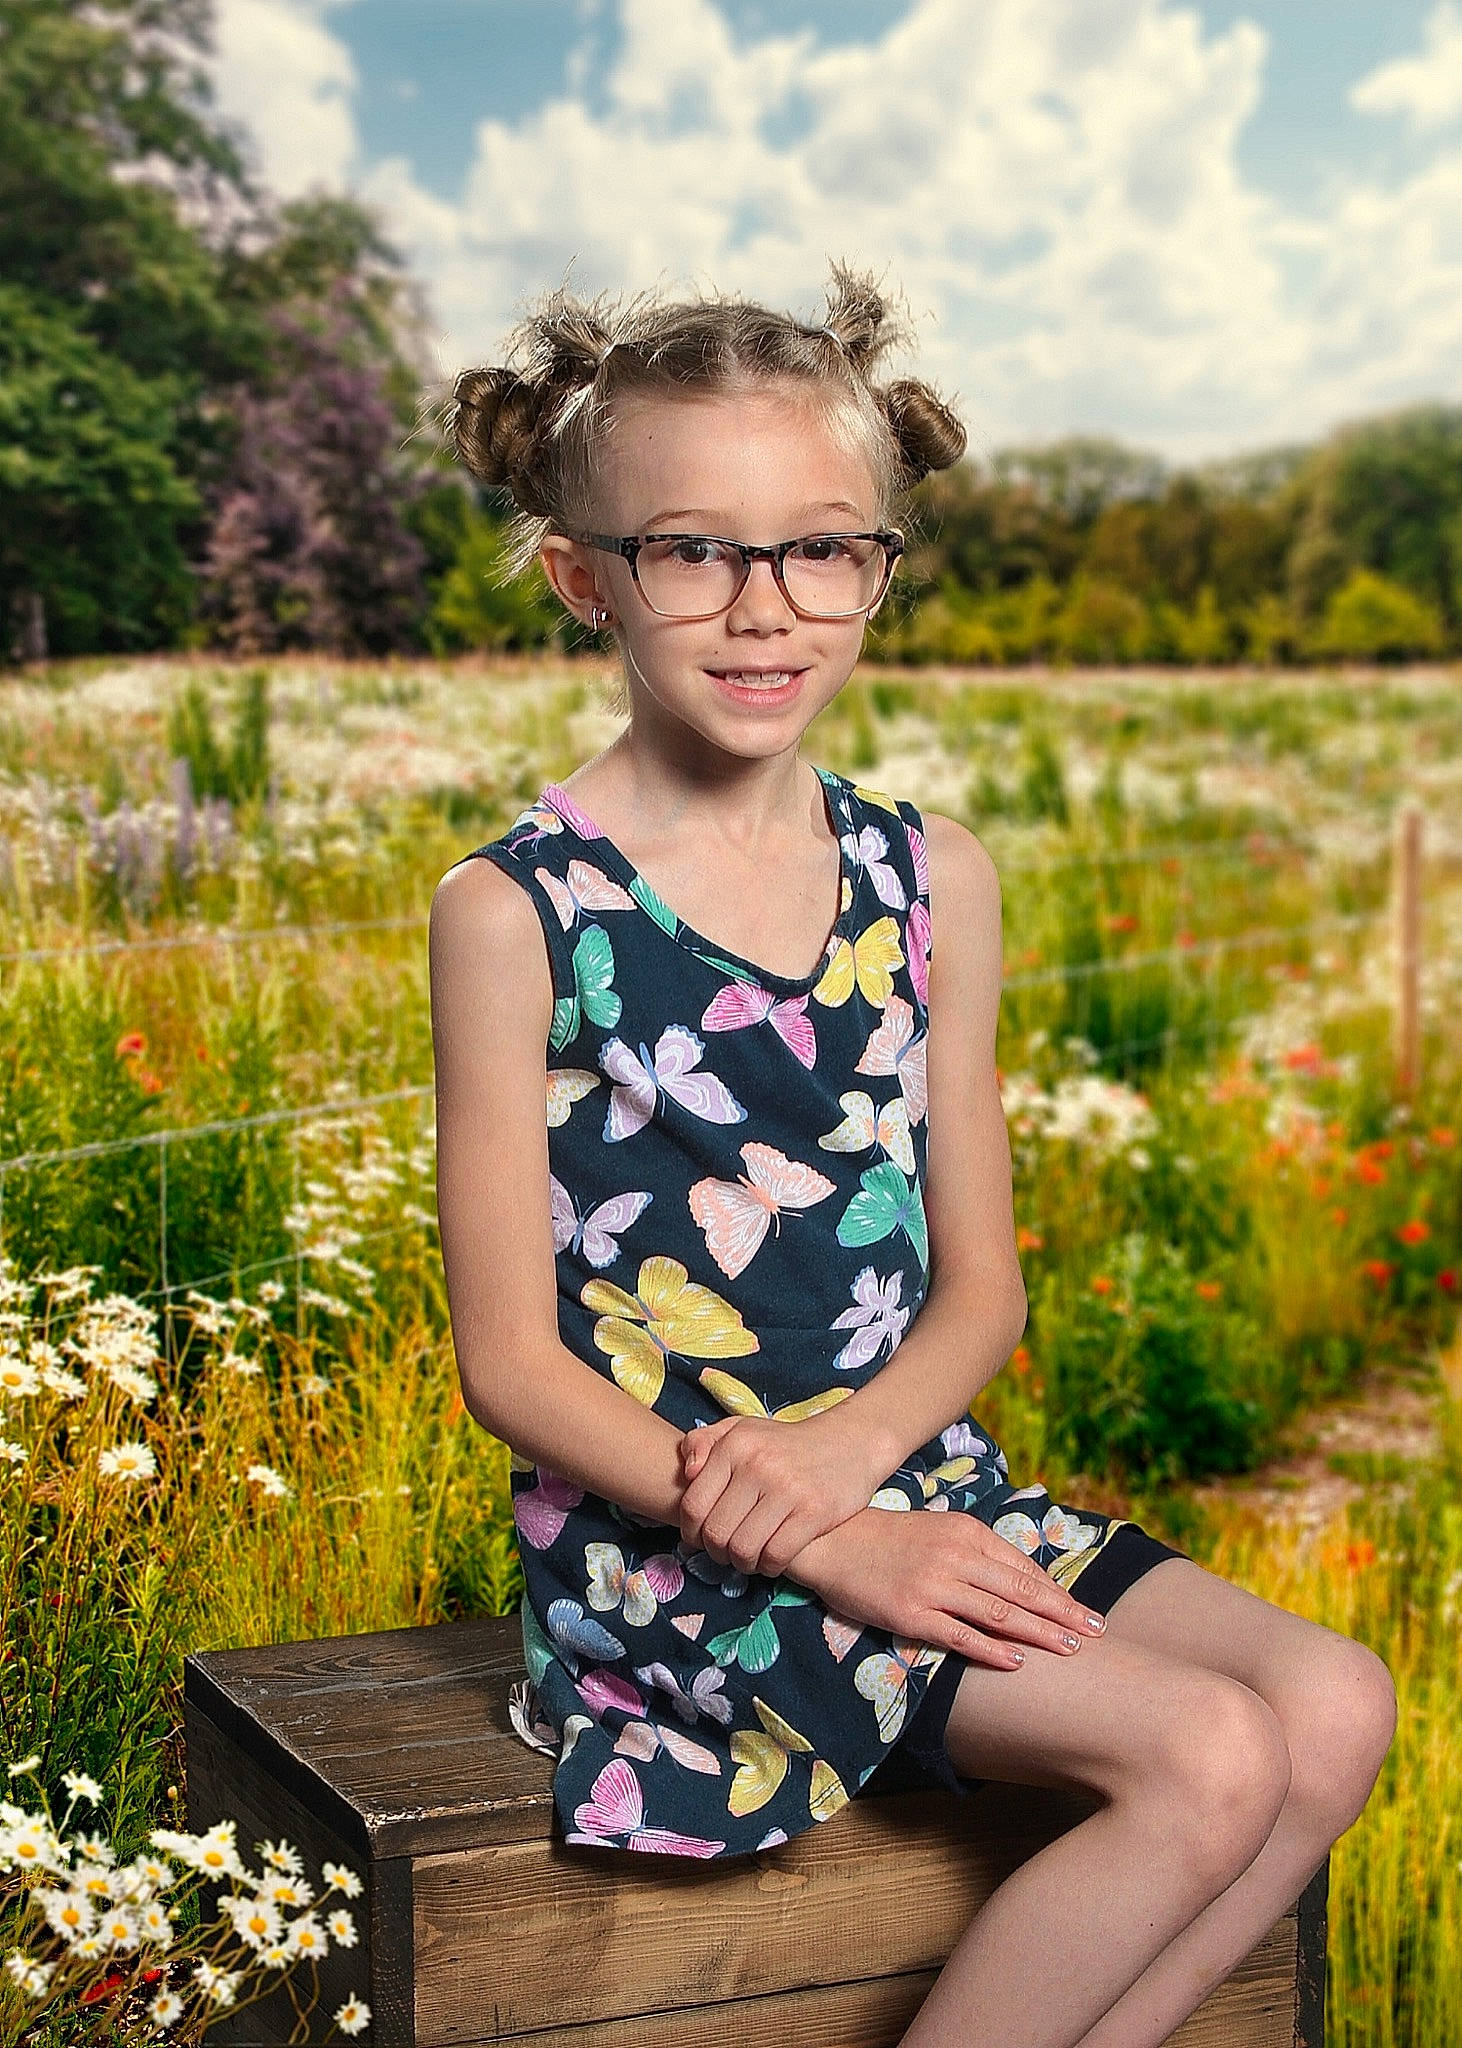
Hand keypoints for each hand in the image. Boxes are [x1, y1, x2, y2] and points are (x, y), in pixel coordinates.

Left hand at [676, 1410, 886, 1579]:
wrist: (849, 1442)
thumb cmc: (785, 1443)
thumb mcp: (742, 1429)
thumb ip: (703, 1442)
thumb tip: (687, 1474)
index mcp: (736, 1445)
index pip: (694, 1505)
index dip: (690, 1531)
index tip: (699, 1538)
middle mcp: (758, 1465)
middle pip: (716, 1533)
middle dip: (716, 1552)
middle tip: (725, 1552)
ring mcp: (787, 1489)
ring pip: (743, 1550)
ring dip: (742, 1563)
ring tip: (748, 1557)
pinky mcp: (814, 1512)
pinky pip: (776, 1556)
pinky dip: (769, 1567)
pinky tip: (772, 1559)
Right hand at [781, 1505, 1107, 1668]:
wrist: (834, 1541)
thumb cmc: (892, 1536)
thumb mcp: (941, 1530)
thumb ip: (980, 1551)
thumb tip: (1026, 1578)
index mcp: (966, 1532)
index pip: (1023, 1568)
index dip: (1058, 1593)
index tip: (1087, 1612)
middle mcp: (955, 1557)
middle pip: (1021, 1590)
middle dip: (1063, 1614)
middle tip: (1097, 1632)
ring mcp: (933, 1586)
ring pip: (998, 1613)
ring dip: (1038, 1633)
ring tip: (1070, 1649)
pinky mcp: (911, 1614)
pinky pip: (959, 1635)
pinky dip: (992, 1649)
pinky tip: (1017, 1660)